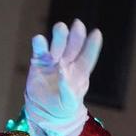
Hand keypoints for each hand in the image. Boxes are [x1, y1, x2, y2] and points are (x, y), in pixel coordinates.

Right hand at [25, 20, 102, 135]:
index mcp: (80, 72)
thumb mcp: (69, 104)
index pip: (88, 57)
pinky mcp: (39, 62)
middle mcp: (67, 63)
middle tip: (78, 24)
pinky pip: (39, 50)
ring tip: (61, 28)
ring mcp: (53, 60)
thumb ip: (68, 91)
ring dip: (59, 36)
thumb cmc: (63, 106)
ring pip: (57, 45)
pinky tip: (39, 39)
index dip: (92, 46)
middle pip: (73, 46)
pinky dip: (39, 44)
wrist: (45, 110)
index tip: (96, 33)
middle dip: (76, 35)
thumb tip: (63, 73)